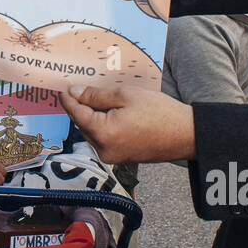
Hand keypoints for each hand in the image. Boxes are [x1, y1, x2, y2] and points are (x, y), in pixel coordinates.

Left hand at [59, 85, 195, 163]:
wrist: (186, 135)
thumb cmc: (159, 113)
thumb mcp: (125, 95)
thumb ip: (96, 96)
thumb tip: (75, 93)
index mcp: (103, 133)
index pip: (76, 114)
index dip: (68, 100)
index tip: (62, 89)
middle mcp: (104, 150)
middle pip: (83, 125)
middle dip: (80, 107)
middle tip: (80, 89)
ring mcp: (113, 157)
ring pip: (93, 133)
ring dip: (92, 117)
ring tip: (98, 99)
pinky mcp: (121, 158)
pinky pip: (104, 139)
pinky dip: (103, 126)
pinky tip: (110, 113)